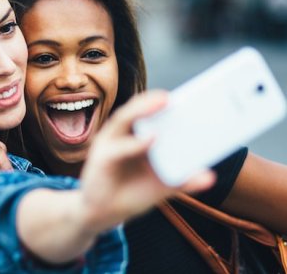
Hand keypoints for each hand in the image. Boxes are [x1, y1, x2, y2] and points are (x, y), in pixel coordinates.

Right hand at [79, 90, 214, 231]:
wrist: (102, 215)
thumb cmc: (130, 194)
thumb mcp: (160, 186)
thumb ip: (182, 179)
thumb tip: (209, 176)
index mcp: (134, 136)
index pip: (148, 112)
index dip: (163, 102)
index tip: (187, 95)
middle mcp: (120, 135)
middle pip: (135, 110)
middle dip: (153, 100)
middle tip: (173, 96)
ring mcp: (108, 144)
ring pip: (123, 120)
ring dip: (142, 109)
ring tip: (164, 102)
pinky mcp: (101, 159)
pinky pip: (118, 148)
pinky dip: (135, 143)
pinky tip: (152, 140)